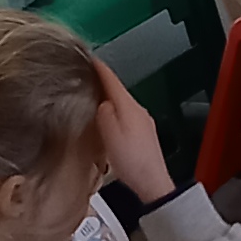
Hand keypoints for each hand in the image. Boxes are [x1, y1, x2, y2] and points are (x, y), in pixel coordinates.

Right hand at [91, 58, 178, 205]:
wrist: (152, 182)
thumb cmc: (132, 161)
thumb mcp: (110, 134)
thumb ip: (104, 114)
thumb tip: (102, 103)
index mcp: (129, 107)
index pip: (112, 80)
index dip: (100, 68)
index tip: (90, 58)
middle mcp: (139, 111)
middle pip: (118, 90)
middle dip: (103, 82)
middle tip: (88, 75)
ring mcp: (143, 122)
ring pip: (123, 103)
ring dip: (109, 98)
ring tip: (94, 96)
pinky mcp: (144, 134)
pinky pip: (127, 115)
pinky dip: (115, 112)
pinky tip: (109, 120)